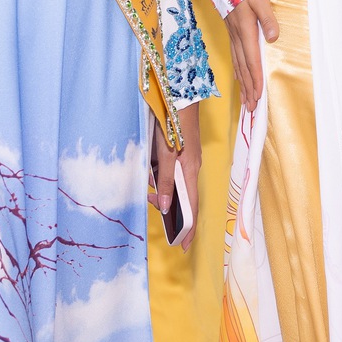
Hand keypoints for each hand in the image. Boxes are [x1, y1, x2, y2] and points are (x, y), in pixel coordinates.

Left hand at [150, 102, 203, 248]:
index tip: (184, 246)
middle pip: (184, 197)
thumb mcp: (166, 154)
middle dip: (170, 208)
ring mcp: (188, 158)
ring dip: (164, 191)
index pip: (192, 207)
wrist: (179, 95)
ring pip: (177, 183)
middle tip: (151, 204)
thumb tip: (166, 208)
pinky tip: (152, 174)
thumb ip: (165, 181)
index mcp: (190, 171)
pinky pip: (173, 171)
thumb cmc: (173, 123)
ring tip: (148, 190)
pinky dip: (163, 178)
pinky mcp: (182, 150)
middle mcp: (192, 167)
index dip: (189, 228)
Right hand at [225, 0, 280, 110]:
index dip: (255, 80)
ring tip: (245, 100)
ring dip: (242, 83)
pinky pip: (234, 55)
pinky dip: (237, 70)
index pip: (251, 60)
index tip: (258, 97)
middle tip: (251, 109)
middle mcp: (236, 35)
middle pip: (242, 67)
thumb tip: (273, 38)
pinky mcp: (230, 29)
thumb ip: (267, 18)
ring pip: (237, 64)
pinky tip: (239, 77)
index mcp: (244, 29)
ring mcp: (231, 33)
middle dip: (248, 89)